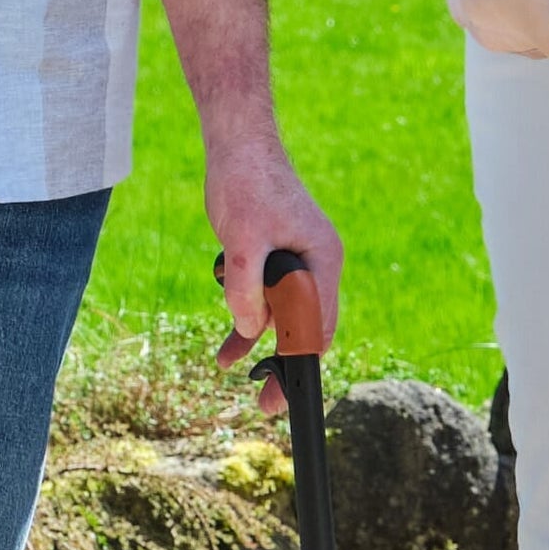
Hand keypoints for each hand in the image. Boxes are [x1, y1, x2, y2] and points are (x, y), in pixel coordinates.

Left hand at [205, 134, 341, 419]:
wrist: (236, 144)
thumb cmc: (247, 183)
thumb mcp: (243, 239)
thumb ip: (248, 286)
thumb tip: (249, 330)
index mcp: (323, 260)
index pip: (319, 325)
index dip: (302, 364)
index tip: (285, 394)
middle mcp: (316, 265)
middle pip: (306, 328)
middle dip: (285, 365)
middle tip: (265, 404)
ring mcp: (295, 263)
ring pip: (281, 318)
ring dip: (259, 345)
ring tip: (233, 372)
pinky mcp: (272, 259)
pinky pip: (263, 301)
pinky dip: (246, 322)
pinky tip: (226, 351)